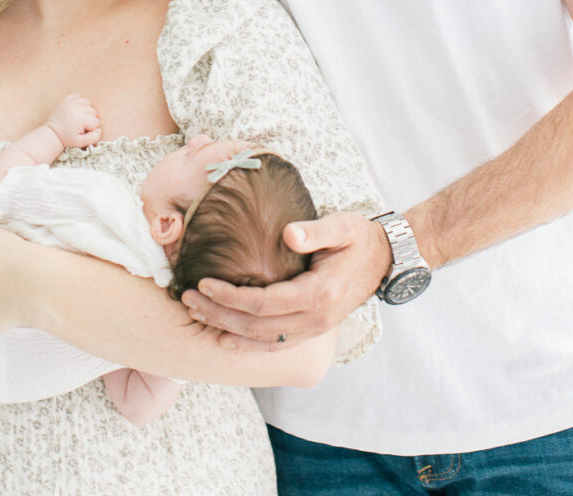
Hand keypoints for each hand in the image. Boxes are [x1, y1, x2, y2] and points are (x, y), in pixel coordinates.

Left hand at [48, 94, 101, 148]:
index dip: (92, 128)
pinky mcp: (67, 100)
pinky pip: (79, 97)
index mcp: (81, 118)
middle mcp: (77, 108)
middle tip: (82, 126)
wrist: (52, 133)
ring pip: (88, 103)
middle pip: (94, 112)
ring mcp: (72, 103)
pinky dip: (80, 102)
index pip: (97, 122)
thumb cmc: (67, 139)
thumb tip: (99, 129)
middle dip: (90, 120)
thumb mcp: (81, 143)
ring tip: (81, 118)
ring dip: (87, 110)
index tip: (84, 132)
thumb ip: (93, 138)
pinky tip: (77, 110)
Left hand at [181, 212, 391, 349]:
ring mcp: (314, 329)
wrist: (384, 260)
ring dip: (228, 330)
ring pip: (263, 340)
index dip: (230, 297)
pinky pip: (275, 344)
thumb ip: (315, 231)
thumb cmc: (358, 238)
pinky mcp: (312, 329)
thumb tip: (289, 234)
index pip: (263, 303)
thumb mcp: (341, 226)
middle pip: (256, 327)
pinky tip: (227, 340)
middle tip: (188, 301)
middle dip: (218, 315)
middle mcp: (315, 319)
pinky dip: (249, 345)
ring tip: (197, 317)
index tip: (203, 284)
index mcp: (318, 294)